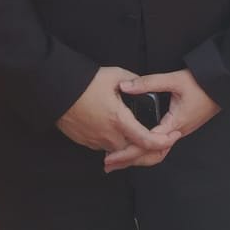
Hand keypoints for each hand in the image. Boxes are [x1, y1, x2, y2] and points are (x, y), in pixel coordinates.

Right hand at [56, 66, 179, 164]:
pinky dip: (118, 147)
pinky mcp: (86, 142)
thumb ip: (135, 81)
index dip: (163, 142)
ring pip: (121, 153)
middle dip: (153, 152)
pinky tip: (124, 138)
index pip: (146, 140)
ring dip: (134, 150)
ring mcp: (96, 141)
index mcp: (119, 120)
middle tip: (165, 144)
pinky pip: (107, 149)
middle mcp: (108, 136)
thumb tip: (144, 85)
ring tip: (147, 141)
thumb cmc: (85, 82)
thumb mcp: (115, 76)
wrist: (56, 91)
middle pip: (135, 154)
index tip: (173, 137)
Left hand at [111, 70, 220, 170]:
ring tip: (119, 159)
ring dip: (138, 156)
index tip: (110, 157)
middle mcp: (176, 132)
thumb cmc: (202, 83)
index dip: (127, 152)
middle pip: (150, 154)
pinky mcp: (180, 127)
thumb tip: (125, 86)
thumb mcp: (174, 80)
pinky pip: (161, 144)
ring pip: (156, 152)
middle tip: (108, 165)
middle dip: (129, 160)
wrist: (223, 85)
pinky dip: (147, 149)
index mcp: (173, 125)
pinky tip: (137, 146)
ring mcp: (179, 131)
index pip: (146, 144)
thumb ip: (148, 83)